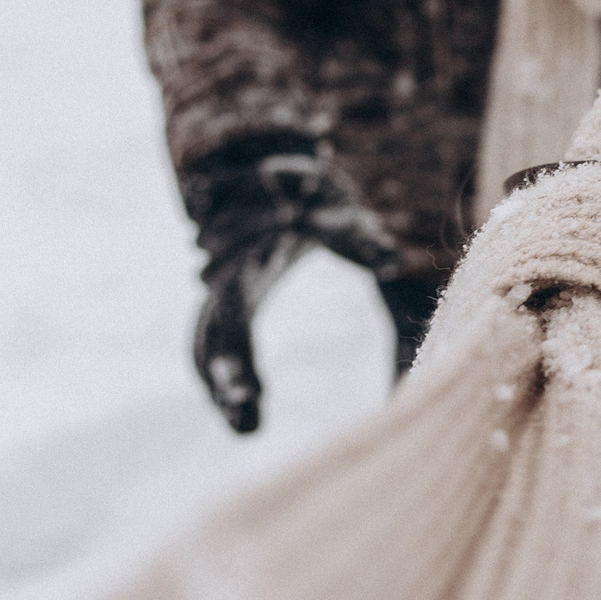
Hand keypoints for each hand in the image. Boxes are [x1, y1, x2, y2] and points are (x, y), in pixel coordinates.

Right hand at [181, 138, 398, 432]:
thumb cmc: (310, 190)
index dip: (236, 355)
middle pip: (212, 339)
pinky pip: (215, 344)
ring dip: (222, 387)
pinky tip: (247, 415)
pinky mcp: (228, 302)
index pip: (232, 315)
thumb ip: (359, 236)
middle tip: (248, 425)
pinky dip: (226, 376)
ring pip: (207, 346)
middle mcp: (223, 280)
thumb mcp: (338, 206)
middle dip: (226, 383)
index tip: (250, 394)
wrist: (271, 170)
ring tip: (248, 429)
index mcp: (245, 259)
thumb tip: (393, 260)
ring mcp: (220, 292)